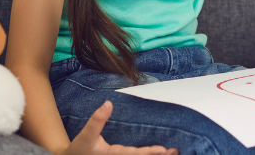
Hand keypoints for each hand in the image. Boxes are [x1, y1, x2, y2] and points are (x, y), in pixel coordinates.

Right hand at [59, 101, 176, 154]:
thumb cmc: (79, 148)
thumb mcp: (86, 135)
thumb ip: (97, 120)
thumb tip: (108, 103)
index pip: (134, 154)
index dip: (149, 152)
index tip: (163, 149)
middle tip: (175, 151)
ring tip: (172, 152)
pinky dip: (147, 154)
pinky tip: (158, 152)